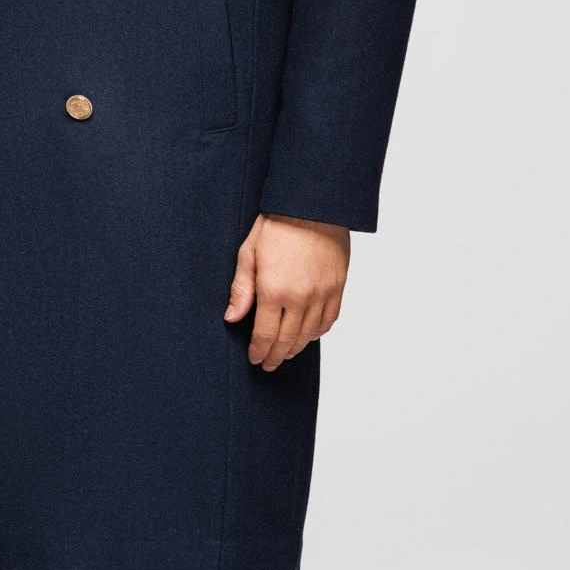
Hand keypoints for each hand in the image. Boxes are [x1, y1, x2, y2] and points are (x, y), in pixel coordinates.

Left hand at [223, 212, 349, 369]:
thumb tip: (232, 317)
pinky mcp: (338, 287)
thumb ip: (242, 289)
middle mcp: (300, 297)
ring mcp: (322, 294)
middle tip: (268, 364)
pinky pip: (329, 320)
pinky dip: (317, 332)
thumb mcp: (249, 252)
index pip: (265, 334)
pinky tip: (308, 335)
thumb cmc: (278, 223)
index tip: (254, 358)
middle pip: (287, 341)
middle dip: (274, 356)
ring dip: (295, 348)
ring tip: (285, 353)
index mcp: (273, 289)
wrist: (313, 205)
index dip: (259, 351)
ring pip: (309, 335)